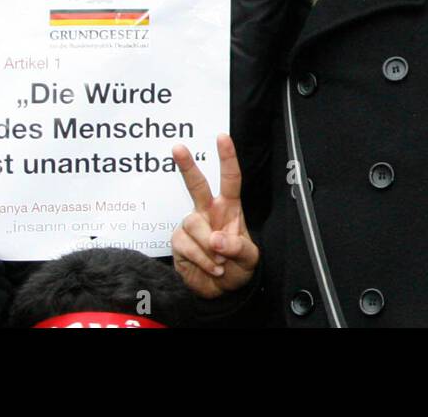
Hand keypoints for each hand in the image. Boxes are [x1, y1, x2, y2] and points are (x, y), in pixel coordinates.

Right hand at [171, 134, 258, 298]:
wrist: (221, 291)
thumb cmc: (237, 267)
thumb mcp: (249, 258)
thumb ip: (237, 247)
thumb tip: (216, 239)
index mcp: (229, 208)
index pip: (230, 179)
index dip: (227, 158)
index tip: (222, 137)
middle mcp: (208, 212)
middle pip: (197, 185)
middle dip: (187, 165)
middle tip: (178, 147)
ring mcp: (191, 226)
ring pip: (194, 224)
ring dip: (209, 248)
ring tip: (220, 261)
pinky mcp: (178, 241)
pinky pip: (187, 246)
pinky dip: (201, 260)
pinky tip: (210, 267)